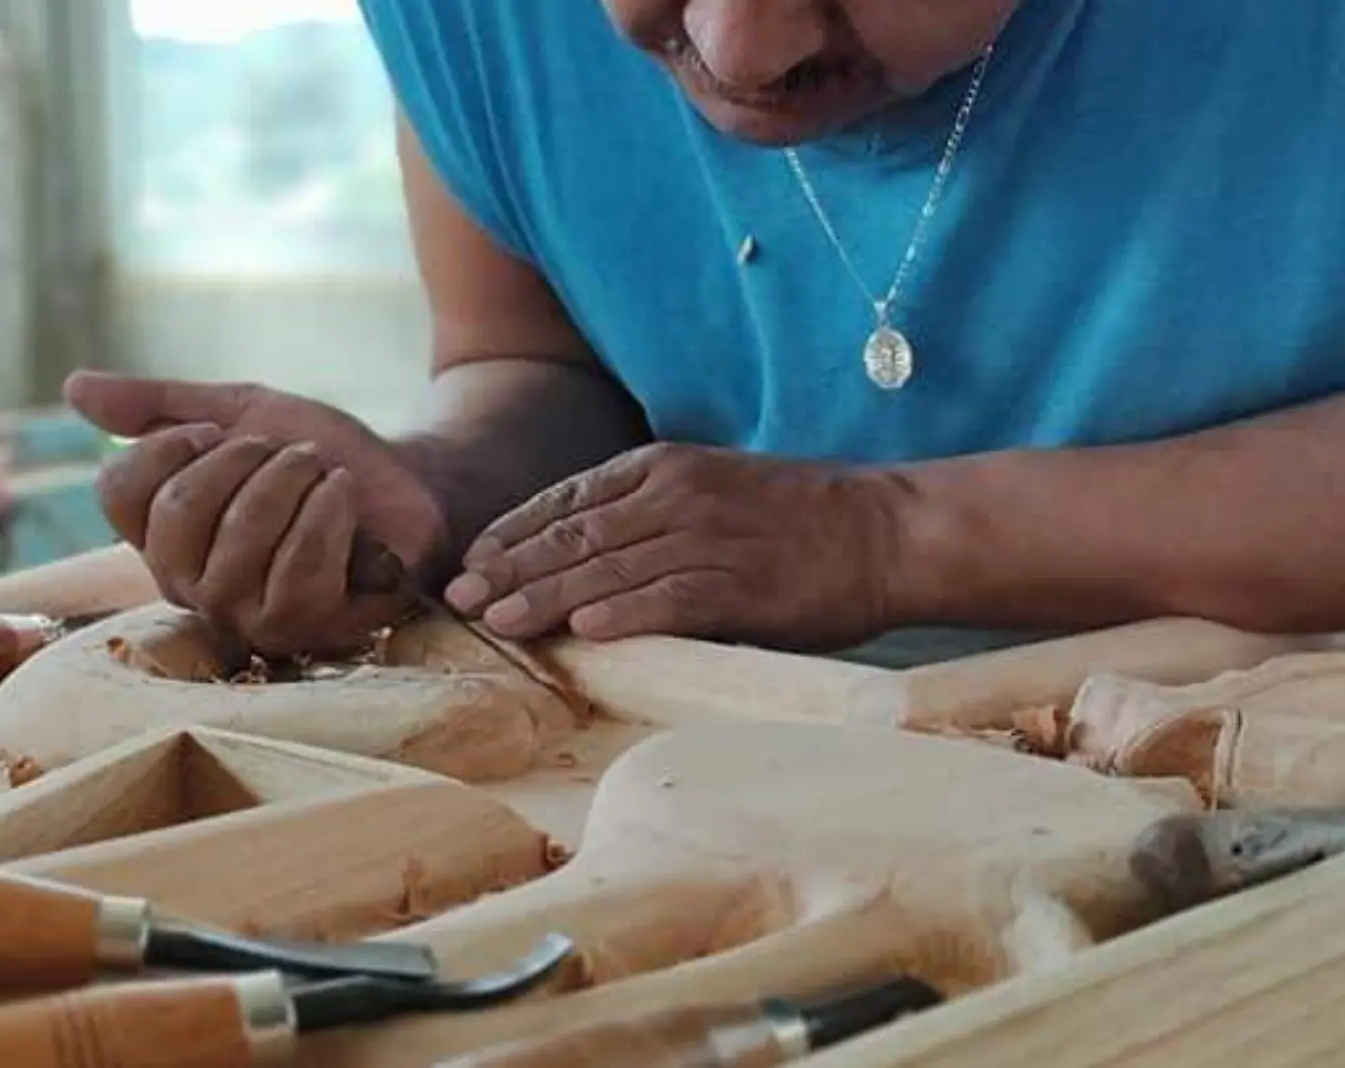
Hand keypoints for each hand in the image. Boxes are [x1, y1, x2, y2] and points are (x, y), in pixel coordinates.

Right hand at [65, 372, 448, 655]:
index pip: (118, 492)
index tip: (218, 431)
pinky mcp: (300, 628)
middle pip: (179, 508)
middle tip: (288, 452)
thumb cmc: (318, 455)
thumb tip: (72, 387)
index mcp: (161, 536)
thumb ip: (157, 404)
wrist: (405, 479)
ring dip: (296, 478)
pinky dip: (330, 510)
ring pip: (242, 533)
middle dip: (245, 457)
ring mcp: (242, 613)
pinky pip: (297, 564)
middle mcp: (189, 584)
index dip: (170, 445)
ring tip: (322, 473)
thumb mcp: (238, 411)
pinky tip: (345, 498)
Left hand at [442, 443, 905, 649]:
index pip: (565, 500)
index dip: (510, 535)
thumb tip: (571, 559)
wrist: (884, 530)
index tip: (469, 565)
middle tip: (460, 602)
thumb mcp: (707, 491)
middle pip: (573, 536)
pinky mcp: (742, 585)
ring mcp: (709, 539)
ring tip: (499, 623)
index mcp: (661, 468)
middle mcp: (676, 496)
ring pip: (609, 570)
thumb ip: (642, 516)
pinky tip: (585, 631)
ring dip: (546, 598)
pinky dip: (626, 614)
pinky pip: (671, 599)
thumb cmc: (791, 519)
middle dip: (510, 570)